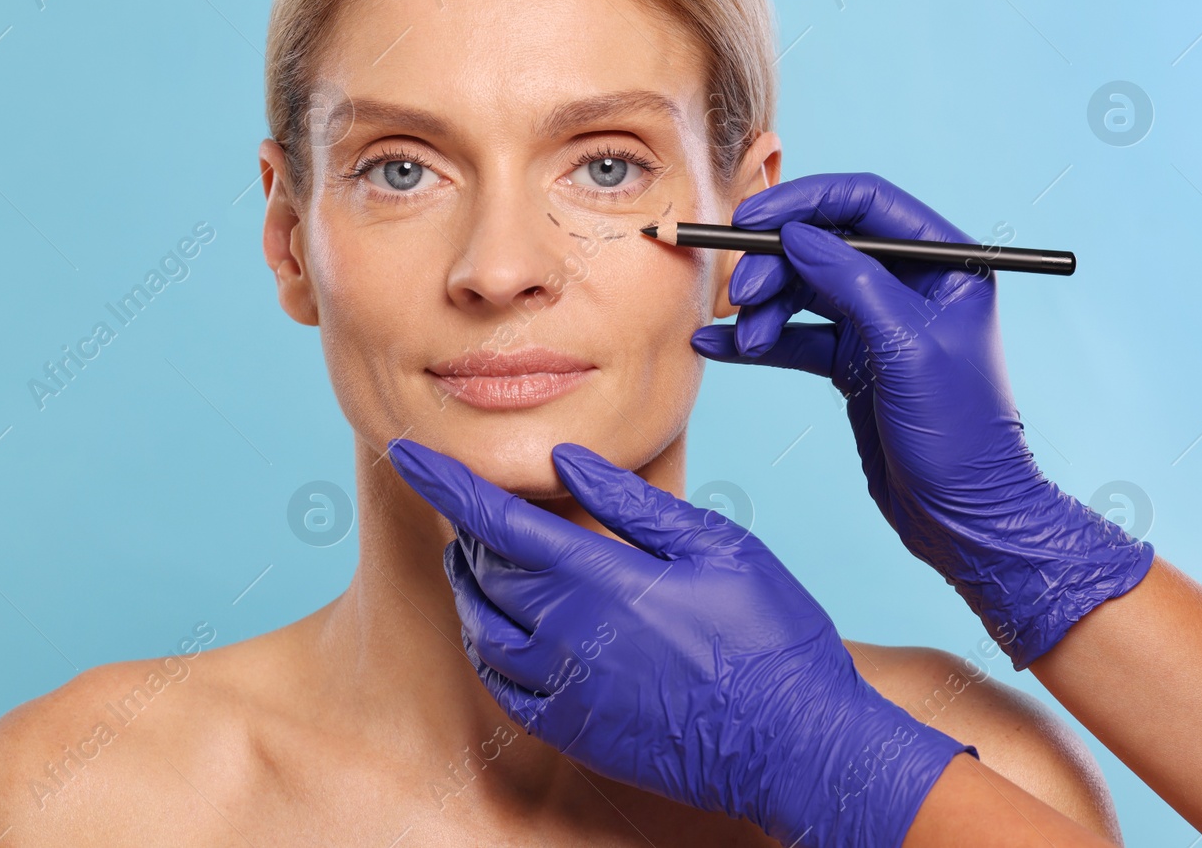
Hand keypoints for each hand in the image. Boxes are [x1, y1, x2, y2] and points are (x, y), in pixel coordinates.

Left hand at [388, 436, 974, 846]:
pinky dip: (487, 648)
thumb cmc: (771, 636)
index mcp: (602, 579)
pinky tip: (502, 630)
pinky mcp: (572, 733)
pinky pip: (501, 686)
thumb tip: (565, 460)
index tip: (404, 452)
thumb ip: (632, 503)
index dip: (444, 482)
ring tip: (482, 561)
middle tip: (479, 507)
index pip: (497, 519)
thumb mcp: (717, 547)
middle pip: (486, 570)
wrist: (797, 748)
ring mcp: (566, 691)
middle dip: (471, 531)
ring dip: (472, 587)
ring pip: (483, 629)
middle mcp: (568, 636)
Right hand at [690, 172, 1153, 668]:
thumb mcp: (906, 346)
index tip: (751, 220)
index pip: (866, 202)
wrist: (964, 517)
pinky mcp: (854, 363)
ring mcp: (879, 323)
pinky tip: (718, 346)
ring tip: (743, 340)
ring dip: (764, 308)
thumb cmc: (960, 433)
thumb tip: (795, 235)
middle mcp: (911, 284)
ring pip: (804, 289)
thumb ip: (851, 282)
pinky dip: (758, 340)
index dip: (804, 202)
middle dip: (775, 265)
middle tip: (741, 294)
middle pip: (825, 244)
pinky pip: (796, 336)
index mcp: (945, 262)